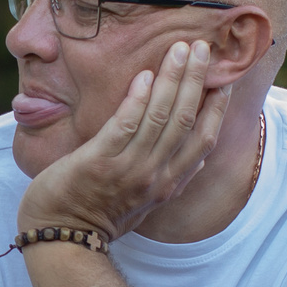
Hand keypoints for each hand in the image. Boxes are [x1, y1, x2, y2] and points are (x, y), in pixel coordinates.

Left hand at [20, 40, 231, 240]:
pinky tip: (145, 75)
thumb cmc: (99, 216)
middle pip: (185, 120)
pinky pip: (125, 125)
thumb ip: (170, 179)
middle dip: (196, 81)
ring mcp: (128, 169)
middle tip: (202, 48)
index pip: (203, 141)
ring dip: (172, 80)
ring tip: (180, 49)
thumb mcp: (145, 203)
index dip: (217, 109)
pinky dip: (138, 99)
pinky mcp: (99, 162)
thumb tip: (199, 162)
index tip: (225, 81)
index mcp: (168, 184)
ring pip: (160, 117)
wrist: (61, 238)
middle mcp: (155, 176)